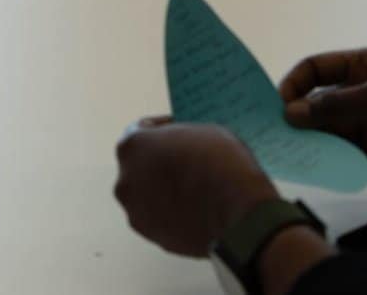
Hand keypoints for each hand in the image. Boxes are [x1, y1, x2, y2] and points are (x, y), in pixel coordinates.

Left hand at [114, 116, 278, 256]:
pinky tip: (194, 209)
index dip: (161, 130)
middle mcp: (126, 179)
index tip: (174, 131)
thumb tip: (183, 146)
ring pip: (147, 195)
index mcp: (133, 146)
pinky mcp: (152, 235)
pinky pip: (159, 218)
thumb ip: (182, 137)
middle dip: (159, 161)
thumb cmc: (224, 168)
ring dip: (163, 190)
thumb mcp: (206, 132)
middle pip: (140, 165)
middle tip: (184, 160)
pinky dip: (171, 213)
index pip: (140, 131)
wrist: (240, 218)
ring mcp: (136, 211)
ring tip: (192, 188)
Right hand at [279, 47, 366, 175]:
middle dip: (297, 116)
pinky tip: (317, 168)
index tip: (278, 103)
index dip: (295, 83)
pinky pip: (344, 155)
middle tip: (276, 134)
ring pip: (328, 130)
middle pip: (317, 102)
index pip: (316, 68)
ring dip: (311, 141)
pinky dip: (330, 161)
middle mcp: (361, 92)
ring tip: (292, 154)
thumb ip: (337, 106)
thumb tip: (290, 113)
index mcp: (363, 65)